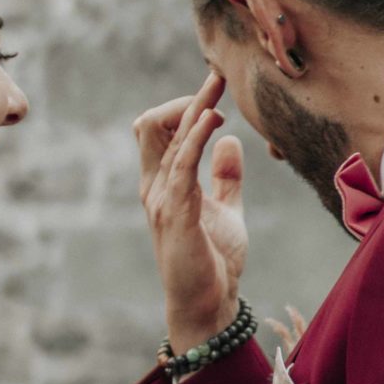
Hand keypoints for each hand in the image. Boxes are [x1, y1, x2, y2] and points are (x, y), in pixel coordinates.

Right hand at [134, 70, 247, 352]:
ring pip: (166, 139)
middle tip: (218, 79)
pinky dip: (194, 139)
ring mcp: (162, 200)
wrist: (209, 305)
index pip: (161, 131)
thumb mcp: (225, 209)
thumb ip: (225, 178)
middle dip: (185, 98)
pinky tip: (213, 120)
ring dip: (193, 109)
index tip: (219, 98)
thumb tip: (230, 141)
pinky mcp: (177, 214)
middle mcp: (156, 188)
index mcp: (165, 185)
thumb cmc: (214, 262)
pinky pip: (180, 166)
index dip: (186, 107)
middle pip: (153, 125)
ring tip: (217, 88)